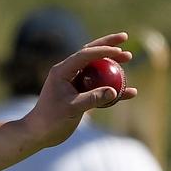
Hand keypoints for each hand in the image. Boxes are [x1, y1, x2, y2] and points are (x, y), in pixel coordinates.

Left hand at [24, 32, 136, 148]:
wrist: (40, 133)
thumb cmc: (51, 119)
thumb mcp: (72, 109)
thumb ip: (92, 99)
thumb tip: (115, 91)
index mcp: (62, 71)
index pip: (84, 55)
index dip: (102, 50)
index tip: (119, 51)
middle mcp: (68, 73)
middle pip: (90, 53)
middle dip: (107, 44)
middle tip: (124, 37)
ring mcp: (74, 82)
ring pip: (97, 69)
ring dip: (112, 64)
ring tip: (128, 57)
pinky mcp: (80, 94)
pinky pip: (99, 88)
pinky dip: (113, 89)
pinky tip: (130, 92)